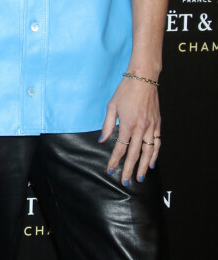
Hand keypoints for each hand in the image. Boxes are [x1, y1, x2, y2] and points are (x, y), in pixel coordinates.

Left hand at [100, 71, 160, 185]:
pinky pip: (157, 143)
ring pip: (149, 152)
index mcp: (128, 124)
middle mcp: (141, 128)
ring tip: (140, 177)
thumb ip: (108, 125)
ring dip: (144, 166)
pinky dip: (155, 154)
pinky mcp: (157, 124)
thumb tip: (102, 140)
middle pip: (135, 154)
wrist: (143, 78)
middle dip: (129, 169)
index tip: (111, 170)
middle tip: (125, 181)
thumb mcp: (112, 105)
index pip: (121, 148)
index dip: (115, 160)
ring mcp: (151, 127)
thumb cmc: (126, 90)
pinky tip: (152, 162)